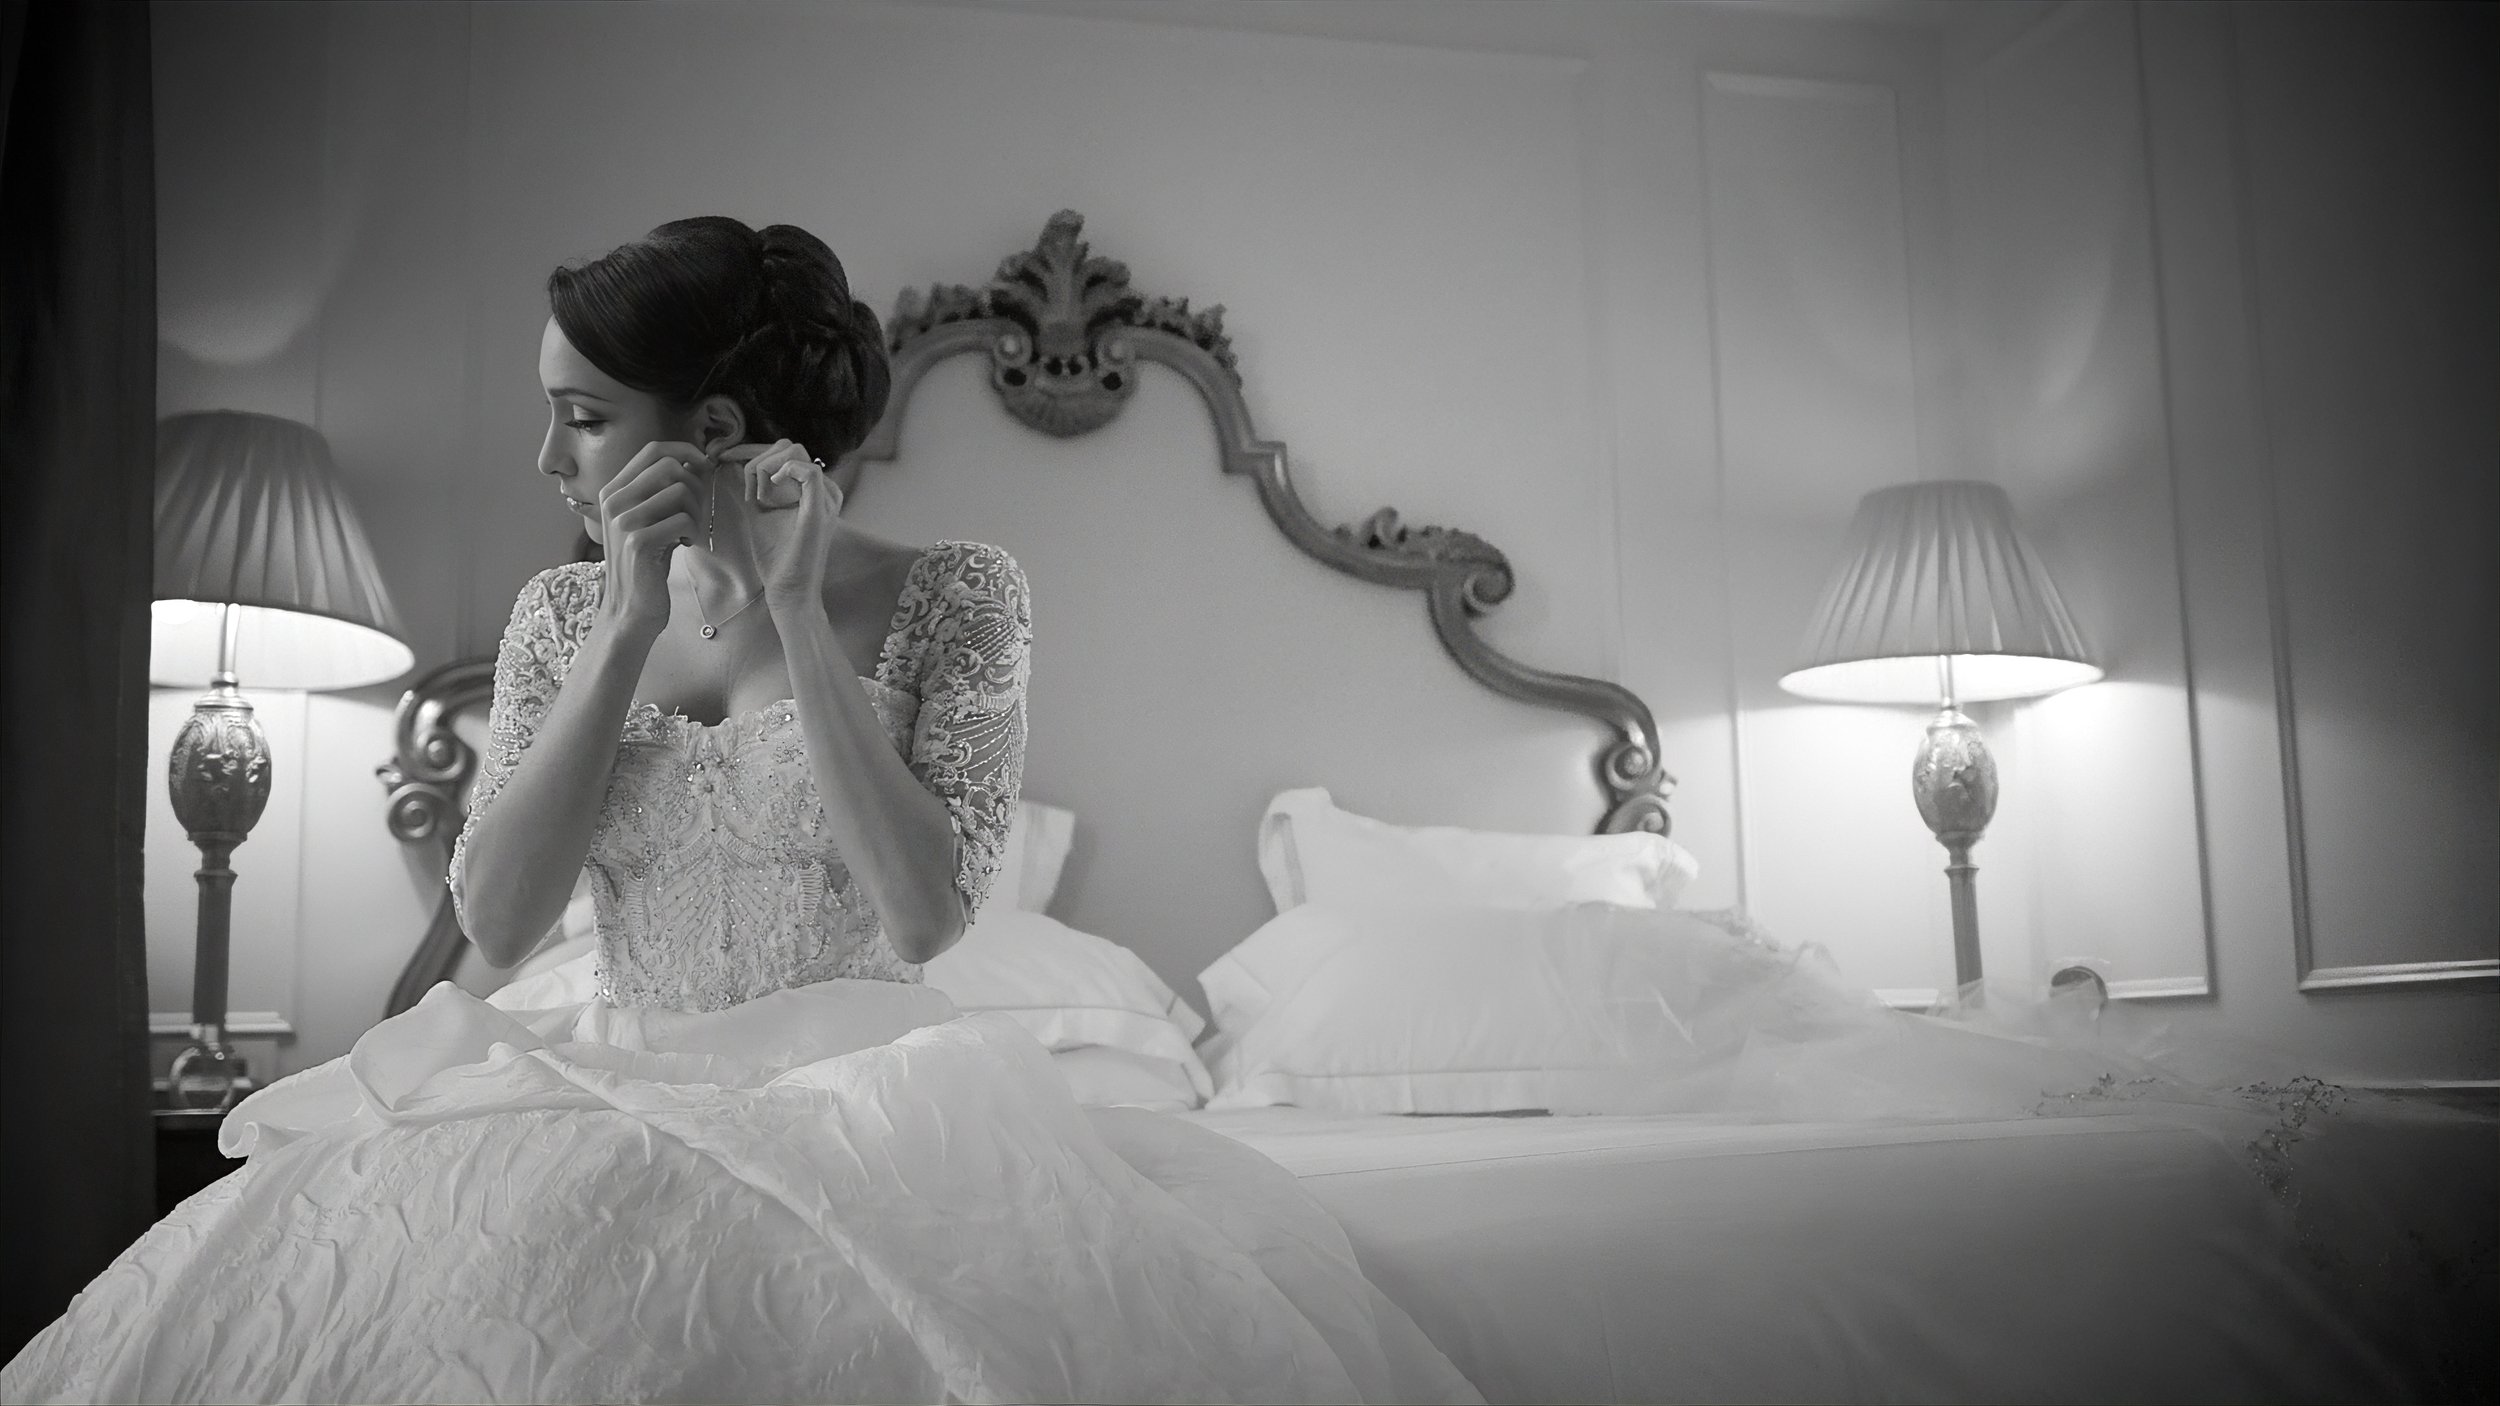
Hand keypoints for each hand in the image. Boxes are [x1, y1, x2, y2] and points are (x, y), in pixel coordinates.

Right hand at [594, 441, 711, 639]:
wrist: (630, 608)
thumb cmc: (647, 562)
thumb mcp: (649, 519)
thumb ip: (662, 490)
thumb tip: (697, 461)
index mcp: (613, 490)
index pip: (653, 450)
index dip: (684, 451)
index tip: (703, 466)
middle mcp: (613, 501)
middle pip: (670, 467)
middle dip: (695, 487)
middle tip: (695, 513)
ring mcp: (623, 521)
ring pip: (680, 491)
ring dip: (696, 513)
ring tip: (687, 532)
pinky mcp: (638, 542)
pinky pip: (683, 519)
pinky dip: (693, 531)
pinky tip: (683, 545)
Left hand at [722, 440, 843, 609]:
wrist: (788, 590)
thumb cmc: (776, 558)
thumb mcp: (759, 513)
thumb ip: (754, 488)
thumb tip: (736, 462)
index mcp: (812, 491)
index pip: (786, 452)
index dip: (753, 451)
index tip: (724, 457)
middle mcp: (824, 490)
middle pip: (789, 447)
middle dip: (757, 457)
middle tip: (743, 487)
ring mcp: (825, 497)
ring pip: (794, 452)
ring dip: (765, 466)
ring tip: (757, 499)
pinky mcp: (821, 507)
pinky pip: (808, 469)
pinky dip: (782, 471)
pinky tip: (765, 495)